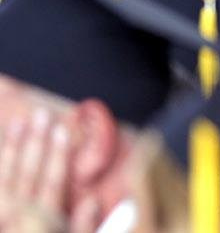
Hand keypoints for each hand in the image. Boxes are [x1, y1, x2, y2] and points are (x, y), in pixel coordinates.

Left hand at [0, 109, 100, 232]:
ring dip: (11, 151)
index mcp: (44, 225)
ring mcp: (4, 220)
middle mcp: (19, 219)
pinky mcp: (0, 220)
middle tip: (39, 117)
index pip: (53, 184)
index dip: (58, 156)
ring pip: (4, 181)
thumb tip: (93, 201)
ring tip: (17, 125)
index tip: (63, 130)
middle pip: (26, 177)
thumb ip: (85, 229)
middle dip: (34, 145)